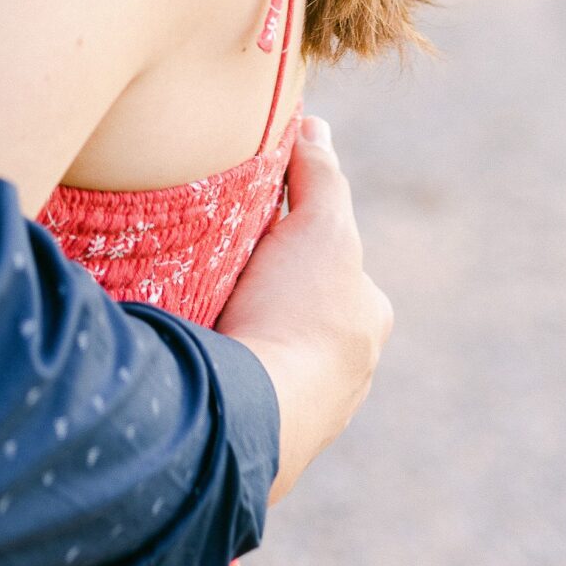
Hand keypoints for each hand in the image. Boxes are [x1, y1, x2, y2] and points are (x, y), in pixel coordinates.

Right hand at [216, 115, 391, 501]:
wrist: (254, 413)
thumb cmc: (298, 315)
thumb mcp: (321, 226)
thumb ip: (321, 175)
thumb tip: (316, 127)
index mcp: (368, 323)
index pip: (333, 262)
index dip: (293, 234)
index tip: (254, 223)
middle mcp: (349, 374)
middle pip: (300, 309)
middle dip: (267, 290)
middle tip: (219, 266)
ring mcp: (307, 412)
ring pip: (270, 351)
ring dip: (243, 332)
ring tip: (201, 309)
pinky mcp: (264, 438)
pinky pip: (241, 385)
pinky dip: (224, 365)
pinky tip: (197, 350)